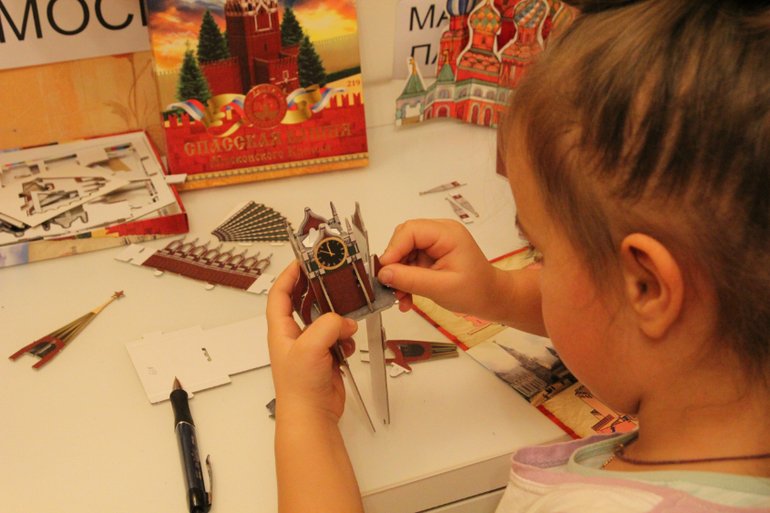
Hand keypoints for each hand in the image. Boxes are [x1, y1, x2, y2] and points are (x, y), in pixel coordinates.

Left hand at [267, 261, 357, 421]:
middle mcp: (294, 336)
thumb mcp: (310, 347)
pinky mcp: (326, 358)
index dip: (289, 275)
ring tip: (347, 318)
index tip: (303, 261)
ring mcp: (310, 347)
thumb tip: (344, 321)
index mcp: (281, 330)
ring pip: (326, 321)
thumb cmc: (299, 388)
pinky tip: (348, 345)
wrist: (312, 416)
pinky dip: (346, 338)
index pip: (280, 294)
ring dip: (338, 319)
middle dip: (318, 291)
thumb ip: (328, 325)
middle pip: (305, 303)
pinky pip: (338, 339)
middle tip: (332, 278)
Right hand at [377, 219, 497, 315]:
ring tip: (401, 298)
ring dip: (398, 276)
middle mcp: (440, 233)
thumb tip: (383, 274)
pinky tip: (406, 297)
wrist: (491, 298)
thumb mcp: (441, 288)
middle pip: (404, 240)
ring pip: (404, 253)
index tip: (384, 273)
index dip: (393, 249)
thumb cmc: (475, 292)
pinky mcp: (431, 254)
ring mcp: (435, 243)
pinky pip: (410, 262)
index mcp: (447, 234)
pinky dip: (405, 279)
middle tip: (391, 288)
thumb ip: (410, 280)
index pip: (410, 231)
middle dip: (395, 265)